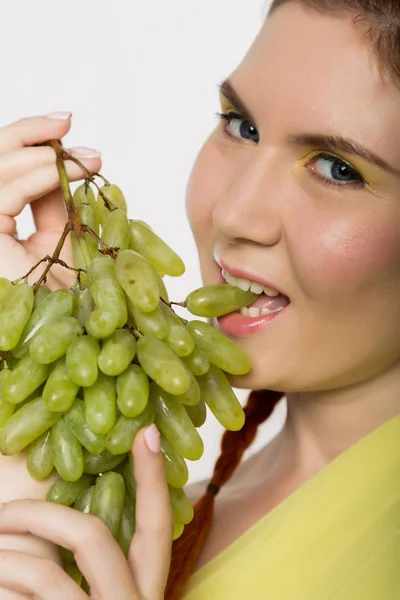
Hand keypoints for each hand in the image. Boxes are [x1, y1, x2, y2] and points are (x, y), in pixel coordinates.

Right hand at [0, 113, 101, 286]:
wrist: (63, 337)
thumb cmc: (67, 300)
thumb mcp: (65, 244)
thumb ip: (56, 207)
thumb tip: (64, 166)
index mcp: (1, 225)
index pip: (7, 174)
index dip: (33, 146)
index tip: (72, 133)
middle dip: (29, 135)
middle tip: (67, 122)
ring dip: (35, 151)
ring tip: (76, 152)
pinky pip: (0, 195)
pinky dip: (32, 175)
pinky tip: (61, 168)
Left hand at [0, 425, 173, 599]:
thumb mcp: (108, 598)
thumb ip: (99, 566)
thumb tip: (59, 518)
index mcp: (146, 590)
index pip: (158, 525)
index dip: (153, 477)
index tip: (148, 430)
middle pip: (91, 535)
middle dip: (39, 513)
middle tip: (1, 511)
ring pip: (44, 573)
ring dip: (4, 559)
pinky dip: (0, 588)